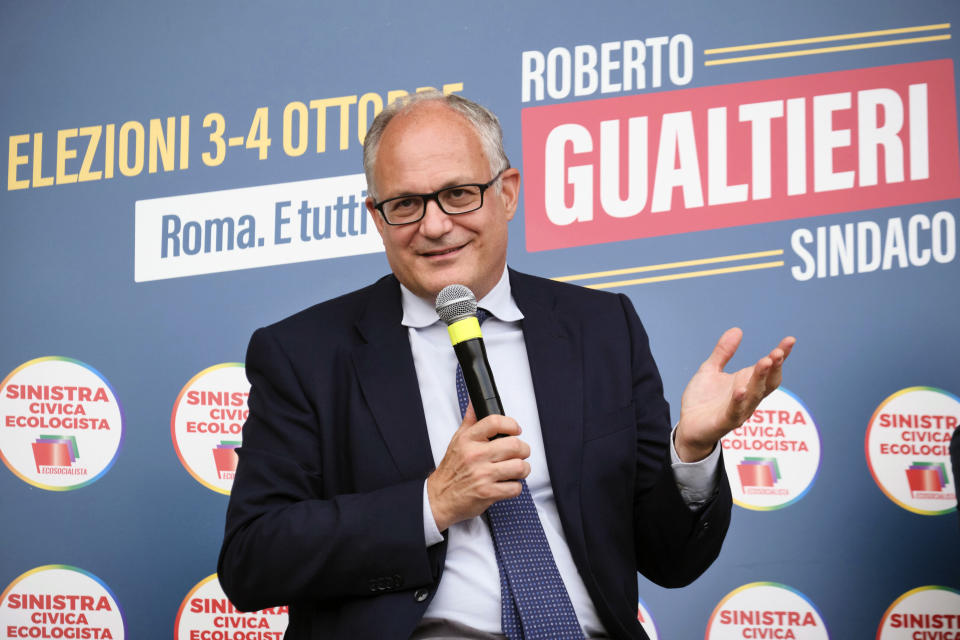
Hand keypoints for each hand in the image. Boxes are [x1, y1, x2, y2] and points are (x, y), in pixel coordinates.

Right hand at [426, 405, 530, 531]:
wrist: (439, 497)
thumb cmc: (451, 470)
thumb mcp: (457, 441)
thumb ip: (469, 421)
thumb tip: (474, 402)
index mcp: (468, 440)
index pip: (495, 422)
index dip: (511, 424)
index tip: (516, 430)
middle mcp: (475, 455)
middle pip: (514, 445)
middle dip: (523, 450)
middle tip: (519, 453)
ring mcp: (482, 475)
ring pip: (519, 466)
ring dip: (523, 469)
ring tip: (516, 469)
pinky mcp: (488, 493)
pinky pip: (515, 487)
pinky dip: (515, 486)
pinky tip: (508, 483)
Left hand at [675, 328, 795, 461]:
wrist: (688, 426)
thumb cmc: (703, 400)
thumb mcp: (710, 370)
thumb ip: (723, 352)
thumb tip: (737, 330)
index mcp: (747, 383)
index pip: (769, 369)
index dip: (781, 356)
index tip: (790, 340)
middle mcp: (748, 396)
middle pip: (767, 382)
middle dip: (774, 367)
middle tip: (777, 352)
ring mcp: (739, 410)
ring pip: (754, 395)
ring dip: (760, 379)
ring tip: (765, 362)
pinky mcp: (725, 421)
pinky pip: (735, 411)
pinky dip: (739, 401)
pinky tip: (741, 389)